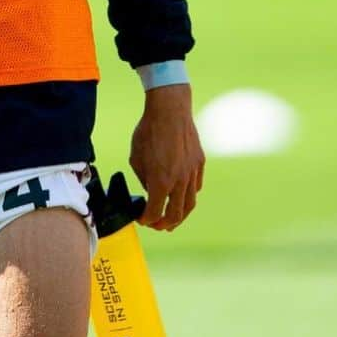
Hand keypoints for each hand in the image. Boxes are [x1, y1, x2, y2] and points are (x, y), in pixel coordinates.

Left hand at [129, 84, 204, 230]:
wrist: (169, 111)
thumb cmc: (148, 132)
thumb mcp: (136, 157)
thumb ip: (144, 178)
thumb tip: (150, 190)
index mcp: (160, 181)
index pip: (155, 212)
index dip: (147, 219)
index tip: (142, 219)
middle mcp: (179, 181)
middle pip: (175, 215)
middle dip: (164, 224)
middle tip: (157, 226)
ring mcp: (192, 173)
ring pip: (189, 204)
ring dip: (180, 216)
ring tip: (172, 220)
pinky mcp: (200, 164)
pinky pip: (196, 187)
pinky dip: (188, 196)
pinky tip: (182, 197)